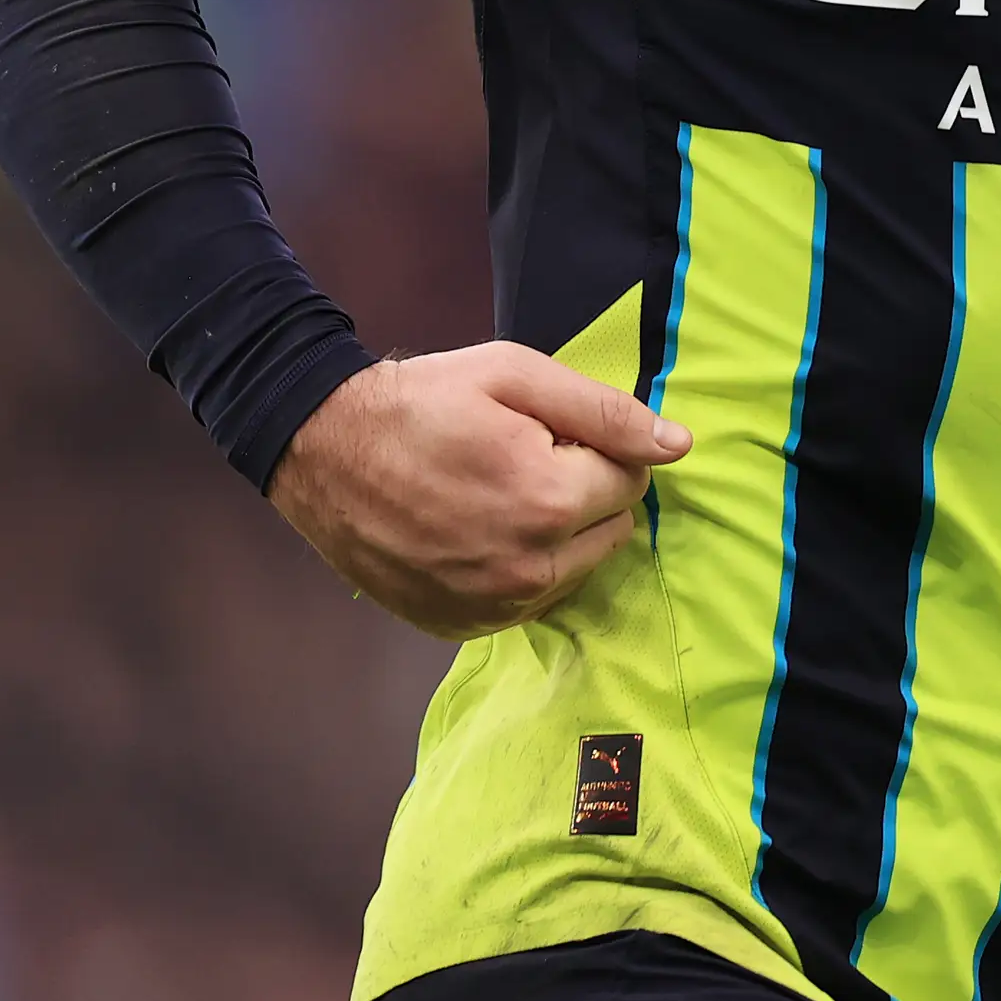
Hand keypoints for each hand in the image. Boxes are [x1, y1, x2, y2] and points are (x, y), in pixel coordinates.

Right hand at [267, 343, 691, 640]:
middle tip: (523, 456)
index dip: (599, 448)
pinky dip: (521, 567)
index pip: (632, 480)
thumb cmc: (421, 400)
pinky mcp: (462, 626)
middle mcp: (529, 568)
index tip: (551, 431)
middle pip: (610, 529)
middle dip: (584, 491)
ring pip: (576, 569)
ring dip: (558, 533)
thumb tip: (679, 445)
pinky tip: (478, 529)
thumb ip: (604, 411)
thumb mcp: (514, 374)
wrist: (321, 451)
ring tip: (497, 490)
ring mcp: (492, 607)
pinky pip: (529, 601)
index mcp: (549, 500)